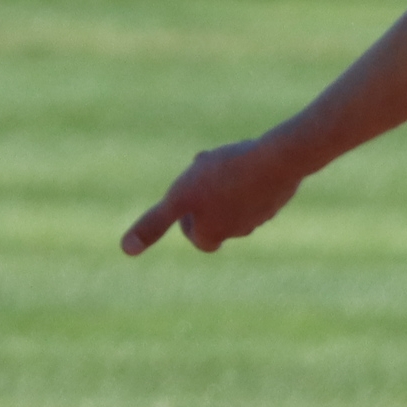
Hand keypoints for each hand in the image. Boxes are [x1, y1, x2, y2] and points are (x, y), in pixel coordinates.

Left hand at [122, 136, 310, 255]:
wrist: (277, 160)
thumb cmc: (224, 177)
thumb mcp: (179, 196)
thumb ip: (153, 223)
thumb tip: (126, 249)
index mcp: (214, 235)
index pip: (196, 237)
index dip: (187, 220)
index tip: (187, 199)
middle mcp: (241, 230)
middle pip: (220, 220)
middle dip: (210, 201)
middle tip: (205, 174)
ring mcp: (264, 214)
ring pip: (241, 205)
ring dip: (231, 189)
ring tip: (226, 160)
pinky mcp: (281, 195)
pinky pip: (262, 190)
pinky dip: (253, 179)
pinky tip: (251, 157)